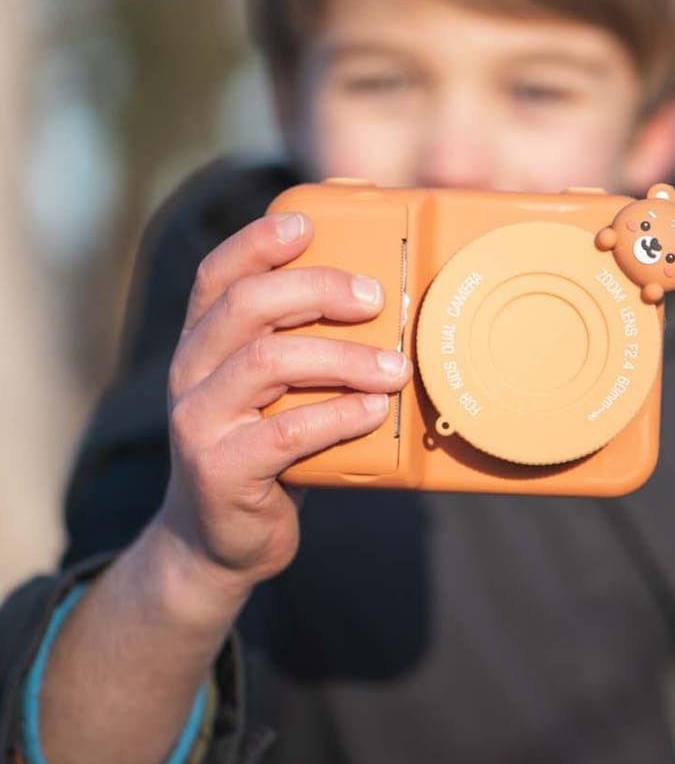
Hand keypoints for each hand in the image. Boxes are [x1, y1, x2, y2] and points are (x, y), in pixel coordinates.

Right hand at [157, 211, 412, 596]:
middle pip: (247, 305)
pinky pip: (287, 431)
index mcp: (202, 341)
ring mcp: (198, 420)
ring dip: (344, 358)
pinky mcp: (220, 469)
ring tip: (395, 367)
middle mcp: (190, 371)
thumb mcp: (275, 389)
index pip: (217, 273)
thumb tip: (379, 296)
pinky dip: (339, 414)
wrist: (220, 541)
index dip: (258, 240)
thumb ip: (301, 345)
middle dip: (318, 290)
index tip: (307, 223)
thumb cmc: (267, 448)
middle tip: (375, 299)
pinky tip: (373, 411)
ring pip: (269, 362)